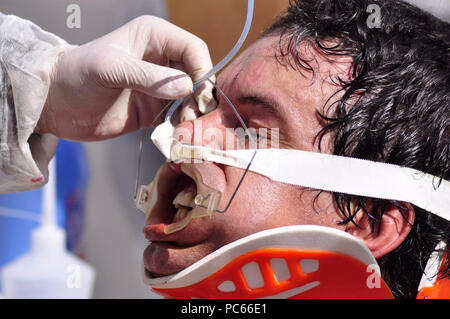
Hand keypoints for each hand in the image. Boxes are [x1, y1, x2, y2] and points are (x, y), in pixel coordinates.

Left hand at [36, 15, 215, 140]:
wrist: (55, 105)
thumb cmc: (76, 75)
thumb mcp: (110, 69)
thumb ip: (148, 77)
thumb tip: (186, 88)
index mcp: (154, 37)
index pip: (193, 49)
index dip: (202, 70)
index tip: (199, 94)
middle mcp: (162, 60)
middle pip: (197, 76)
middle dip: (200, 96)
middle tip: (195, 116)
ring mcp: (159, 87)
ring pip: (192, 99)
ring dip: (194, 114)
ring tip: (185, 127)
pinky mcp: (155, 109)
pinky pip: (179, 117)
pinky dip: (183, 126)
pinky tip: (178, 134)